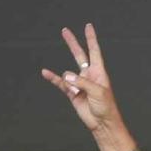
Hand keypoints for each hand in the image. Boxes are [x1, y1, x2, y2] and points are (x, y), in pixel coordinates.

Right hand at [40, 23, 125, 141]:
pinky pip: (60, 83)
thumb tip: (66, 76)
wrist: (103, 123)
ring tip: (76, 91)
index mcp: (99, 72)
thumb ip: (81, 82)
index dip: (91, 39)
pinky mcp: (72, 93)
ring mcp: (79, 83)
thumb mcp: (97, 92)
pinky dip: (53, 78)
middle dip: (72, 43)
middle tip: (65, 30)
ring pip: (68, 73)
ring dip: (70, 82)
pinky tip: (45, 72)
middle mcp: (88, 75)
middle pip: (79, 55)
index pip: (94, 51)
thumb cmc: (106, 107)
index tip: (88, 26)